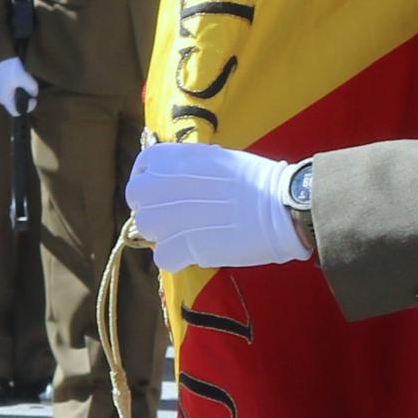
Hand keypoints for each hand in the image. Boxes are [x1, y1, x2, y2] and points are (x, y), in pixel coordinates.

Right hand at [0, 55, 39, 115]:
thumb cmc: (10, 67)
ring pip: (10, 98)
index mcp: (5, 98)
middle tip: (29, 89)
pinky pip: (6, 91)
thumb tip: (34, 93)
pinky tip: (16, 79)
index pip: (16, 112)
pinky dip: (13, 89)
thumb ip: (32, 88)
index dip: (27, 108)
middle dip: (23, 99)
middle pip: (13, 105)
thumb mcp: (25, 77)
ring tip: (23, 83)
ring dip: (18, 93)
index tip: (33, 99)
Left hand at [126, 143, 306, 267]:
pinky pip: (162, 257)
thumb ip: (190, 167)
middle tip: (175, 217)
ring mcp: (169, 217)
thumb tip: (180, 176)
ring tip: (188, 235)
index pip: (141, 169)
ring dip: (163, 234)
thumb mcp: (218, 159)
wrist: (281, 206)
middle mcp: (163, 184)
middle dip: (152, 208)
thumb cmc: (258, 180)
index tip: (162, 193)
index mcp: (174, 158)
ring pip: (146, 229)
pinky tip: (194, 254)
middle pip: (136, 199)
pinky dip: (176, 259)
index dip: (150, 183)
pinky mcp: (182, 246)